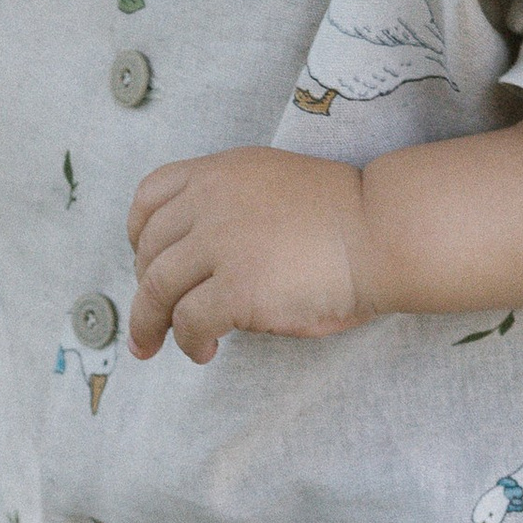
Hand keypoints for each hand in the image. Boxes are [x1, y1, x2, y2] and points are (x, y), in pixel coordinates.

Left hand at [126, 149, 374, 362]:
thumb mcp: (273, 187)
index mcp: (222, 172)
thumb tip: (197, 259)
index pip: (151, 195)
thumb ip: (232, 208)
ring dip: (152, 323)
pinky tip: (204, 350)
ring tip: (160, 345)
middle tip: (151, 318)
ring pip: (157, 288)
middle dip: (144, 288)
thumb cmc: (345, 218)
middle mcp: (212, 201)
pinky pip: (189, 321)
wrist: (384, 231)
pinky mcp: (236, 288)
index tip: (143, 260)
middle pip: (149, 249)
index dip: (138, 234)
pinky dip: (188, 341)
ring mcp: (221, 243)